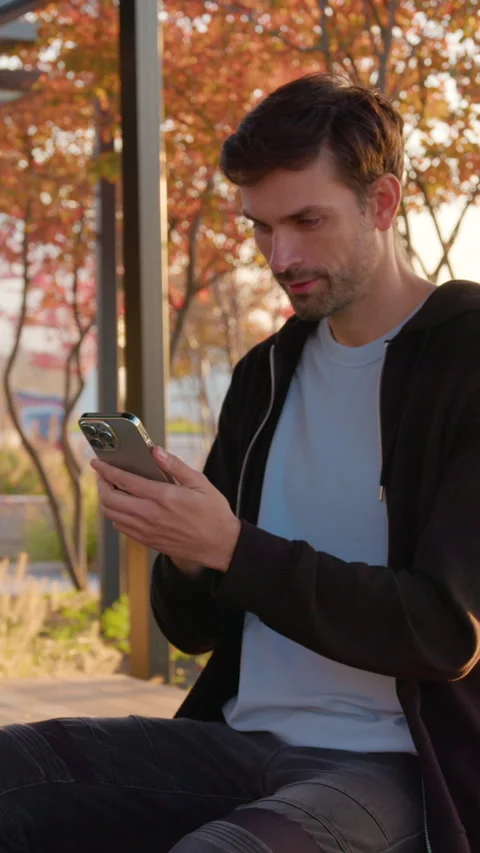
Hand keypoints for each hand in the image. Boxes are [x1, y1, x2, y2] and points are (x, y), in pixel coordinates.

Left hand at [91, 448, 240, 572]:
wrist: (219, 545)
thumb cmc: (212, 512)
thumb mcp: (200, 483)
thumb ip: (175, 466)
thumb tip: (155, 451)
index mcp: (162, 496)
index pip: (123, 480)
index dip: (106, 470)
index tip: (97, 462)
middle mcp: (149, 514)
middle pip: (109, 499)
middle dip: (101, 484)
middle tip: (103, 475)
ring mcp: (146, 530)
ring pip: (111, 515)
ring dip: (106, 500)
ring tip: (111, 488)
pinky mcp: (147, 541)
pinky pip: (121, 527)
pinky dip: (115, 515)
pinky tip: (124, 506)